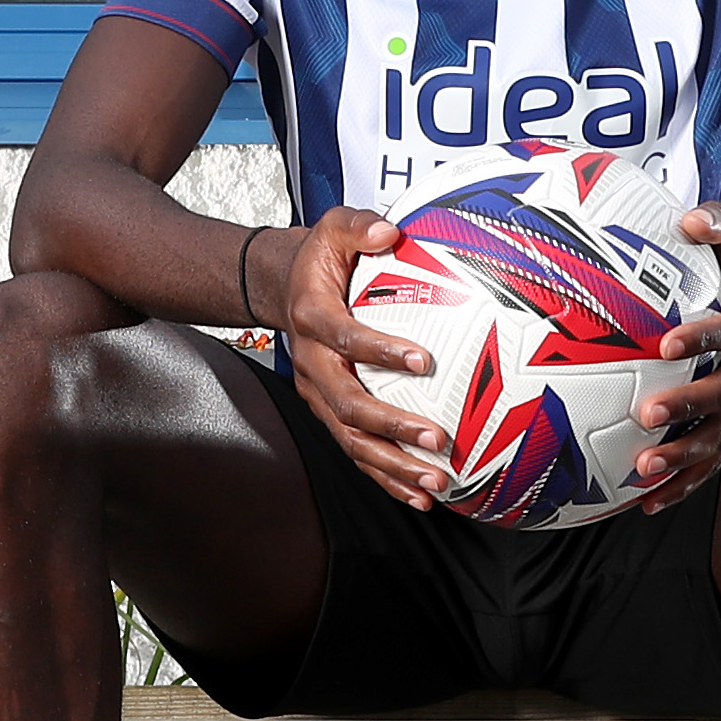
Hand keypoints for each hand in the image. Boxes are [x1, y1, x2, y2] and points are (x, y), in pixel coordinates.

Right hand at [260, 208, 455, 511]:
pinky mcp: (328, 413)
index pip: (346, 337)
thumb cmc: (320, 259)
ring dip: (393, 465)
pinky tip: (422, 494)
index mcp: (314, 318)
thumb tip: (389, 229)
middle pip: (348, 405)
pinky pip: (357, 452)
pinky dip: (387, 477)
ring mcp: (318, 394)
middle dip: (392, 426)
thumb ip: (358, 226)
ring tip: (435, 481)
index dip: (380, 350)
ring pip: (352, 440)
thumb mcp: (334, 228)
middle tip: (437, 438)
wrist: (283, 289)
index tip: (423, 359)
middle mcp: (312, 364)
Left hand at [625, 200, 720, 507]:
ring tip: (644, 467)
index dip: (707, 338)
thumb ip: (718, 219)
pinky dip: (687, 482)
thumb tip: (686, 220)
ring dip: (687, 454)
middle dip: (690, 406)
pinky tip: (649, 500)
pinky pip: (718, 456)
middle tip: (644, 413)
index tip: (666, 344)